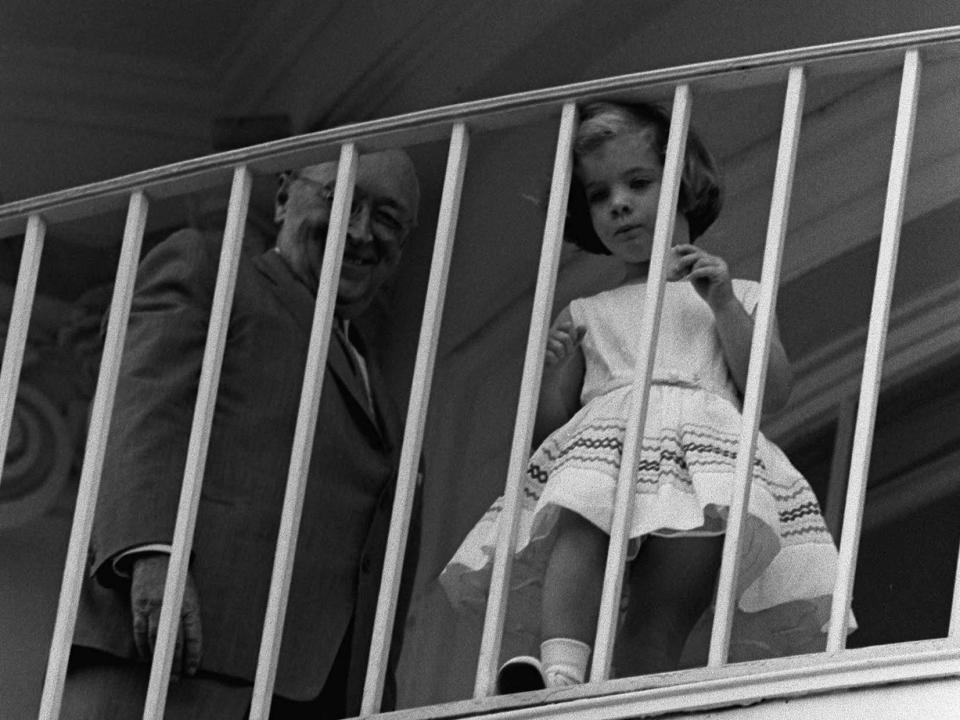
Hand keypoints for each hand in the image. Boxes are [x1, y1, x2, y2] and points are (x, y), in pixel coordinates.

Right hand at [131, 554, 202, 678]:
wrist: (155, 558)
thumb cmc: (178, 578)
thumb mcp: (191, 593)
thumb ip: (190, 615)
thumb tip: (191, 642)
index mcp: (188, 603)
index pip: (193, 634)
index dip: (193, 654)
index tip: (192, 669)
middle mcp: (170, 607)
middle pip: (173, 641)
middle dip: (175, 662)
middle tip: (176, 677)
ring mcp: (152, 608)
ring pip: (154, 640)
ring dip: (158, 659)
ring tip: (163, 672)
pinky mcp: (138, 608)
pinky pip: (140, 633)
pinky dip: (143, 647)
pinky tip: (146, 657)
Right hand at [545, 317, 584, 366]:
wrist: (551, 371)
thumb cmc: (561, 356)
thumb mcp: (572, 346)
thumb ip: (578, 336)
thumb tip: (583, 326)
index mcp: (557, 330)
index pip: (568, 325)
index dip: (573, 335)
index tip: (572, 341)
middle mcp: (549, 334)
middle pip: (566, 338)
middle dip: (569, 348)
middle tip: (566, 352)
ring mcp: (542, 343)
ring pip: (559, 347)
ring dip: (562, 355)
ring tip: (559, 356)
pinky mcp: (538, 352)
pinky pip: (551, 355)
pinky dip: (555, 360)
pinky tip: (552, 361)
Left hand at [671, 244, 735, 310]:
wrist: (721, 304)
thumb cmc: (709, 292)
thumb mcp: (696, 279)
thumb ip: (690, 270)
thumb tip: (678, 263)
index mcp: (711, 260)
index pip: (698, 251)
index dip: (687, 248)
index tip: (676, 248)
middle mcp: (717, 261)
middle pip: (698, 254)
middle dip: (685, 259)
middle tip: (676, 267)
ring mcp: (720, 266)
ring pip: (701, 261)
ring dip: (691, 268)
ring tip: (686, 277)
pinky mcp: (721, 273)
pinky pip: (705, 269)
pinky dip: (695, 273)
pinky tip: (688, 279)